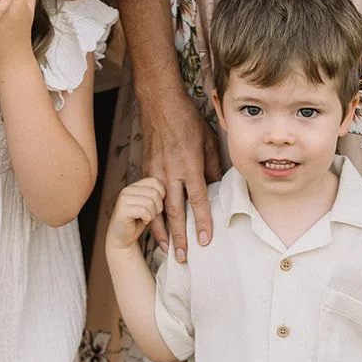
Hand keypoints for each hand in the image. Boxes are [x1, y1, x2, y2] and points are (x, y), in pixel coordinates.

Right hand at [107, 176, 165, 251]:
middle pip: (155, 193)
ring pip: (151, 202)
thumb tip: (176, 190)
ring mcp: (124, 198)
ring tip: (145, 218)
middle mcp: (128, 189)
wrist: (124, 238)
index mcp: (135, 185)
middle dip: (157, 207)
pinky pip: (144, 211)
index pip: (156, 182)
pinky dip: (146, 219)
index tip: (157, 206)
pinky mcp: (122, 209)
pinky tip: (141, 221)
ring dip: (152, 215)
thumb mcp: (151, 205)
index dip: (162, 195)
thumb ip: (157, 195)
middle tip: (150, 214)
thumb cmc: (138, 221)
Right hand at [141, 86, 221, 261]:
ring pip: (157, 209)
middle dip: (180, 236)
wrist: (159, 104)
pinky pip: (149, 198)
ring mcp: (156, 172)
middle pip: (176, 211)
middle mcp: (171, 172)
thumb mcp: (208, 141)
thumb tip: (215, 187)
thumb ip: (211, 167)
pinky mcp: (146, 169)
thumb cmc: (188, 120)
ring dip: (162, 231)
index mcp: (189, 165)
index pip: (198, 200)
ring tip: (166, 250)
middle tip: (183, 257)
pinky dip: (151, 216)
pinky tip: (154, 227)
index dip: (203, 221)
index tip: (205, 239)